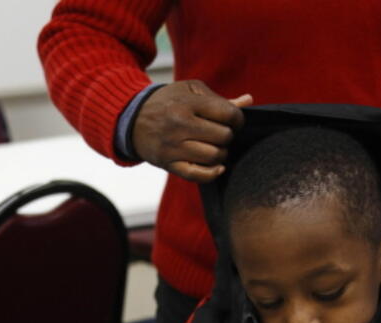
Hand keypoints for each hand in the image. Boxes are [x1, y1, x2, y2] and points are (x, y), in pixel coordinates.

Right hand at [132, 80, 252, 182]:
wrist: (132, 120)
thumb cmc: (167, 102)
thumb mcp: (190, 91)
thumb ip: (218, 98)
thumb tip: (248, 101)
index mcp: (187, 103)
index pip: (229, 114)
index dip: (238, 119)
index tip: (232, 120)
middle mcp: (180, 125)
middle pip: (224, 136)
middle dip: (228, 135)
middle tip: (221, 133)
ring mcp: (174, 146)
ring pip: (214, 156)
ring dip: (221, 153)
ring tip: (215, 146)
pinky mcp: (169, 164)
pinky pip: (199, 175)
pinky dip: (213, 172)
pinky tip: (217, 166)